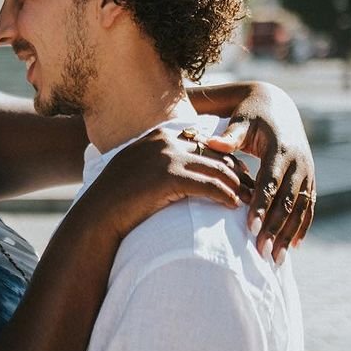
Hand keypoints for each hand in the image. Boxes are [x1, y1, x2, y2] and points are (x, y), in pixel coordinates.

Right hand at [80, 129, 251, 241]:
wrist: (97, 214)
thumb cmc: (114, 199)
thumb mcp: (134, 169)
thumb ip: (155, 161)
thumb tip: (174, 171)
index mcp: (158, 135)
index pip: (202, 142)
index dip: (221, 157)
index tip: (236, 172)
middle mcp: (164, 141)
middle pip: (213, 153)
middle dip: (235, 170)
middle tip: (252, 186)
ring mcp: (167, 157)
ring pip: (216, 168)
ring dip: (237, 185)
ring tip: (249, 199)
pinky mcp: (170, 177)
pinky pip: (209, 185)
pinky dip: (225, 195)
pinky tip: (234, 206)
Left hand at [207, 83, 315, 259]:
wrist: (277, 105)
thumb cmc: (251, 115)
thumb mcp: (241, 120)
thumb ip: (229, 135)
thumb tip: (213, 143)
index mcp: (280, 149)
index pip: (270, 183)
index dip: (261, 206)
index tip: (250, 228)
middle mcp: (298, 162)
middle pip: (288, 201)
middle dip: (275, 228)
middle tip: (261, 252)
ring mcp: (307, 171)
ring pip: (301, 208)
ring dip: (289, 234)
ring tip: (276, 259)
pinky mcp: (310, 178)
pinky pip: (309, 206)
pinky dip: (302, 226)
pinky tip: (293, 247)